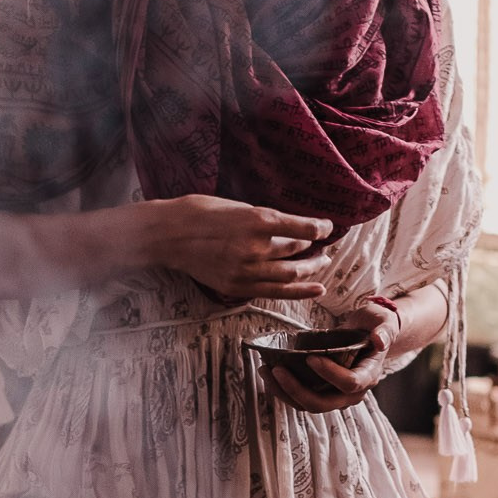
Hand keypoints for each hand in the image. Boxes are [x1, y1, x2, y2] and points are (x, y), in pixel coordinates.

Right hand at [143, 195, 333, 303]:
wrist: (168, 235)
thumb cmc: (200, 212)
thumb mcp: (237, 205)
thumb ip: (264, 219)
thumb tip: (290, 228)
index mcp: (257, 220)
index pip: (303, 227)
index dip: (321, 228)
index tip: (328, 228)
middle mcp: (255, 247)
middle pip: (297, 252)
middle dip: (315, 250)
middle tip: (324, 249)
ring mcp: (246, 270)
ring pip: (290, 275)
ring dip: (310, 271)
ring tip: (321, 266)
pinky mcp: (237, 287)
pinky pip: (274, 292)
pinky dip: (298, 291)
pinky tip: (314, 289)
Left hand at [268, 297, 399, 414]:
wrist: (370, 335)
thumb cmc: (375, 325)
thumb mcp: (383, 321)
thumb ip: (383, 330)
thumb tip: (379, 341)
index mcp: (368, 375)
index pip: (349, 383)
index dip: (329, 374)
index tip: (310, 357)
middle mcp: (353, 393)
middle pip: (323, 403)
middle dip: (297, 390)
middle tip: (276, 369)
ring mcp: (336, 397)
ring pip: (308, 405)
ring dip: (284, 392)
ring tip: (265, 371)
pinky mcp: (322, 393)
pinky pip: (301, 399)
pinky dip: (283, 390)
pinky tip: (268, 374)